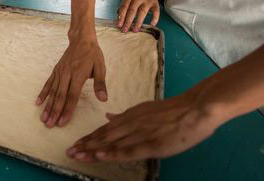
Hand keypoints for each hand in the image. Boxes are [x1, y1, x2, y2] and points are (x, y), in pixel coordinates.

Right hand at [38, 37, 106, 127]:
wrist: (81, 39)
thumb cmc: (93, 54)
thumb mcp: (101, 67)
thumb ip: (100, 84)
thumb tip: (103, 99)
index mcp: (78, 75)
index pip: (72, 96)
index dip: (67, 110)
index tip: (62, 122)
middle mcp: (66, 74)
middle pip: (59, 96)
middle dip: (54, 112)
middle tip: (49, 125)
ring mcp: (59, 72)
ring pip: (52, 92)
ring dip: (47, 106)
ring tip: (43, 118)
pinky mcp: (56, 70)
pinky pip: (48, 83)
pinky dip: (43, 93)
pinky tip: (38, 102)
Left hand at [66, 90, 222, 162]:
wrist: (194, 109)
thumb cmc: (173, 112)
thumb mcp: (145, 109)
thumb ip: (125, 114)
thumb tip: (108, 114)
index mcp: (130, 117)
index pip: (105, 129)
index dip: (89, 138)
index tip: (75, 144)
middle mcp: (131, 124)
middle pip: (104, 136)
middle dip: (85, 145)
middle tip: (69, 152)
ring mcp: (140, 134)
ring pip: (112, 143)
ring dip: (93, 150)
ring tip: (77, 155)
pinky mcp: (151, 143)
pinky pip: (129, 150)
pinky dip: (113, 153)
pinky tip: (100, 155)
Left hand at [117, 0, 160, 32]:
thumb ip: (124, 7)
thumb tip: (119, 19)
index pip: (124, 7)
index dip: (121, 16)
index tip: (119, 25)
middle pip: (132, 10)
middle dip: (128, 21)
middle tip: (125, 30)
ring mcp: (147, 1)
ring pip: (142, 11)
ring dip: (138, 22)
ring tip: (135, 30)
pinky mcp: (155, 3)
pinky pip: (156, 11)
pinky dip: (155, 18)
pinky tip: (152, 24)